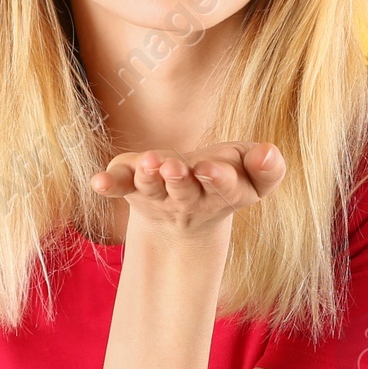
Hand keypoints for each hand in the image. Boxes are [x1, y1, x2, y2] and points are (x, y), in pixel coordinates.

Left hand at [90, 142, 285, 241]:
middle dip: (179, 179)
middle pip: (185, 190)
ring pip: (153, 188)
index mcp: (225, 192)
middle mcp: (190, 198)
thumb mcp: (251, 170)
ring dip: (149, 176)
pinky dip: (110, 184)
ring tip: (148, 162)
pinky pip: (121, 186)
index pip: (228, 188)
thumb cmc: (223, 177)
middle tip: (173, 167)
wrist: (186, 215)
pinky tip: (97, 183)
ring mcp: (159, 195)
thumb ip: (267, 166)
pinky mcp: (133, 188)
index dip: (220, 178)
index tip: (211, 167)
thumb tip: (270, 153)